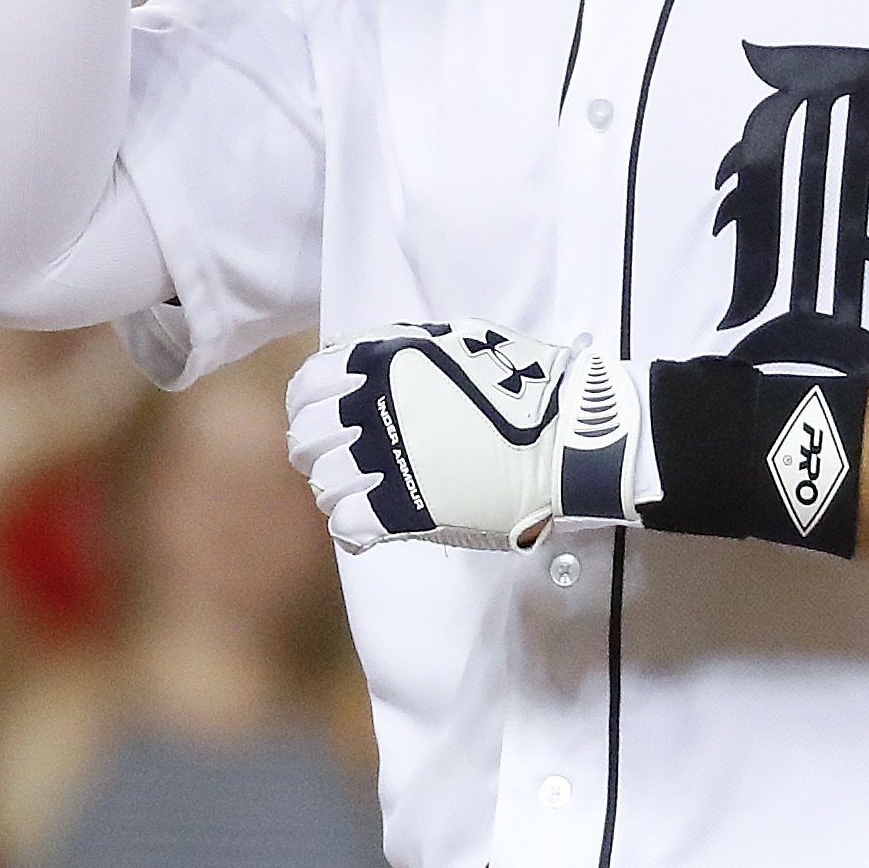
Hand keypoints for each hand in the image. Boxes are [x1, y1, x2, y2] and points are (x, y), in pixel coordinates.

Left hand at [286, 321, 646, 552]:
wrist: (563, 438)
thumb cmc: (519, 385)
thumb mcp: (457, 341)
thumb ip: (406, 347)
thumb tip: (373, 355)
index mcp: (381, 361)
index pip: (309, 385)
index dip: (313, 405)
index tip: (329, 419)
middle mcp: (369, 407)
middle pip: (306, 437)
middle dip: (318, 450)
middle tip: (344, 461)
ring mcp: (382, 460)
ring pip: (322, 483)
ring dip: (336, 490)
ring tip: (362, 495)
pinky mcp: (399, 510)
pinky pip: (345, 523)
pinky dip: (354, 526)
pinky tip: (374, 525)